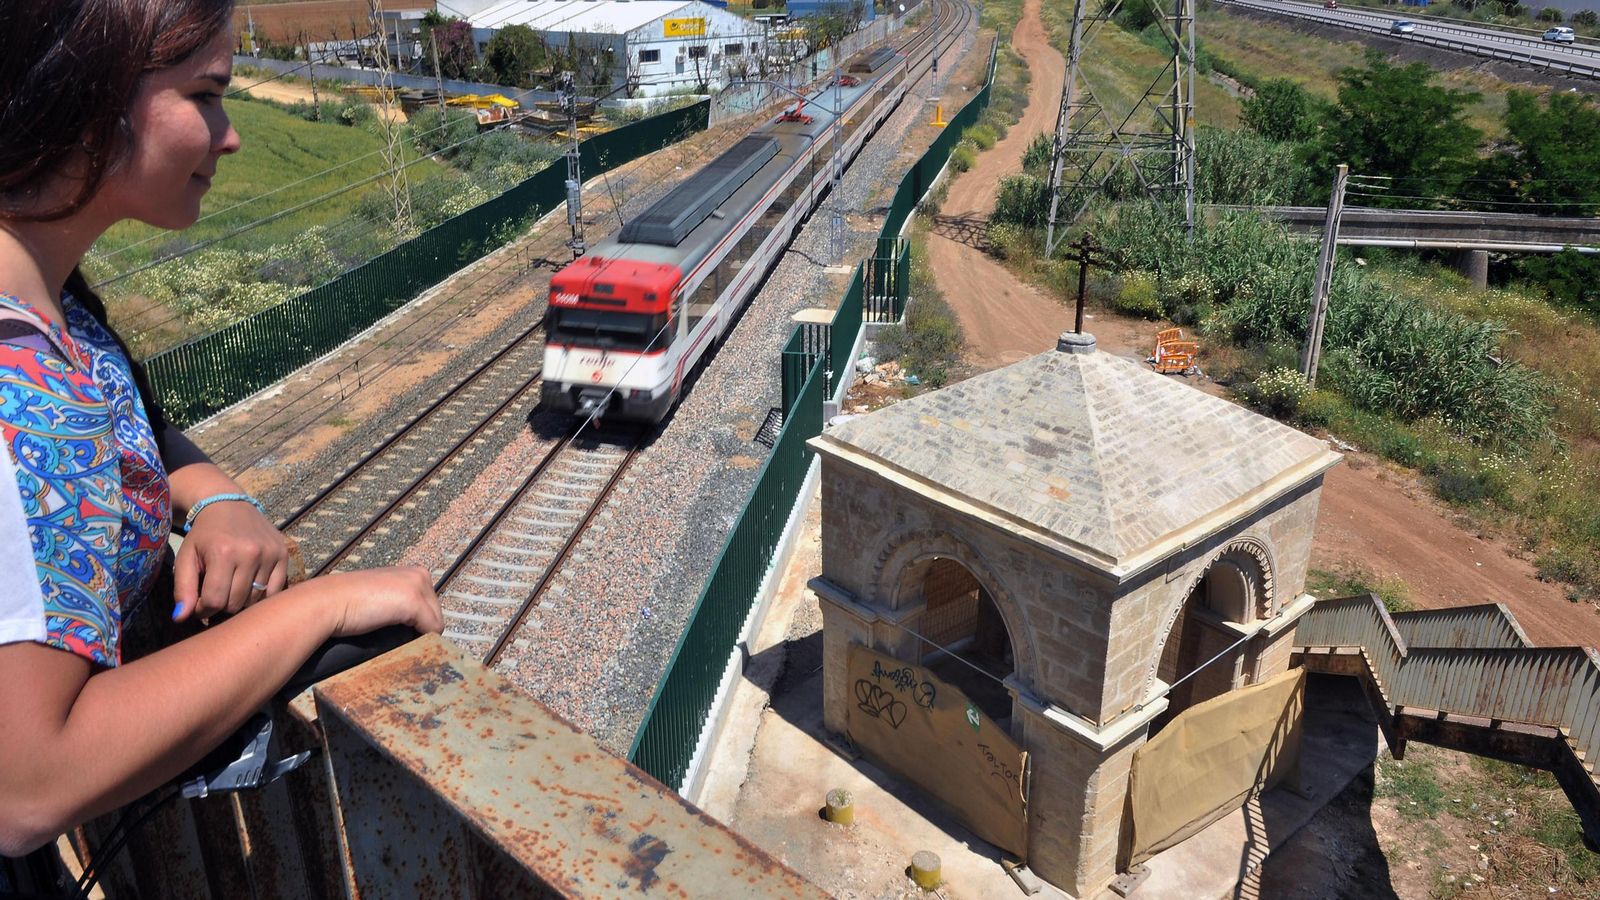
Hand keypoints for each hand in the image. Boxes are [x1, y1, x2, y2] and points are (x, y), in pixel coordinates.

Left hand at [173, 500, 288, 621]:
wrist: (229, 504)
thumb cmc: (204, 534)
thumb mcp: (186, 557)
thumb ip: (183, 588)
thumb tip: (180, 618)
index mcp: (223, 552)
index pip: (214, 601)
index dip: (202, 608)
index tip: (199, 603)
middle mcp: (250, 553)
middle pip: (235, 603)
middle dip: (221, 605)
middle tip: (215, 593)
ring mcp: (270, 554)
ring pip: (255, 600)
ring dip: (240, 600)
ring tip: (231, 587)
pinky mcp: (283, 554)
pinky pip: (274, 591)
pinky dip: (260, 594)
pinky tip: (249, 585)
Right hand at [309, 566, 443, 637]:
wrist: (327, 602)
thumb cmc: (347, 603)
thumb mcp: (380, 597)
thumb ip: (398, 603)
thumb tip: (412, 626)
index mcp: (412, 571)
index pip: (430, 604)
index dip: (418, 621)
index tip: (402, 630)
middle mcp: (419, 574)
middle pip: (436, 613)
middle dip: (420, 628)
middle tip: (398, 637)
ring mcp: (418, 586)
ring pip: (436, 623)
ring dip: (419, 635)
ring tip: (396, 639)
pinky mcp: (414, 601)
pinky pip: (432, 630)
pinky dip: (420, 640)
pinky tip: (401, 641)